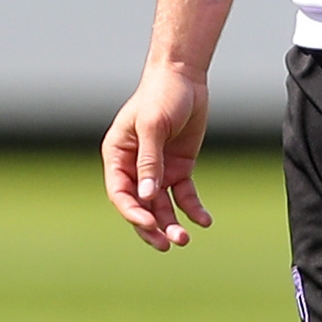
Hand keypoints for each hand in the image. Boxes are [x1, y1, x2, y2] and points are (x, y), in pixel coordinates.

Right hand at [101, 63, 212, 249]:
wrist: (185, 77)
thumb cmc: (161, 95)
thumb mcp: (153, 126)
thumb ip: (149, 161)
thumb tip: (147, 195)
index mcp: (118, 156)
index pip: (120, 193)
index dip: (132, 212)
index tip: (149, 223)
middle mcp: (135, 167)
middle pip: (140, 206)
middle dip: (152, 227)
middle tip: (168, 244)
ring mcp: (158, 170)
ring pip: (161, 206)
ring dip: (171, 224)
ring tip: (185, 239)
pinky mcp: (179, 169)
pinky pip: (183, 196)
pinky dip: (192, 210)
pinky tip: (204, 221)